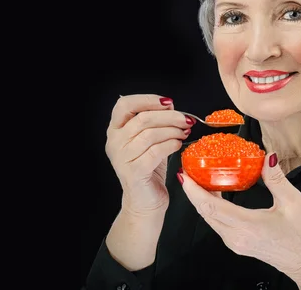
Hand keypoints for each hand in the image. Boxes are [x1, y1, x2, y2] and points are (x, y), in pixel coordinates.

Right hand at [106, 94, 193, 214]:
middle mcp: (114, 142)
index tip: (168, 102)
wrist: (145, 202)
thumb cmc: (148, 169)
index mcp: (115, 130)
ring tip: (184, 132)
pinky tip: (178, 144)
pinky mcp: (134, 171)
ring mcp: (122, 157)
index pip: (125, 104)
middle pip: (142, 118)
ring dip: (172, 130)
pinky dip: (171, 144)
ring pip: (150, 133)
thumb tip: (170, 106)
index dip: (147, 99)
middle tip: (186, 120)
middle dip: (169, 116)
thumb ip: (155, 123)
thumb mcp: (150, 141)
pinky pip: (156, 151)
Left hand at [179, 152, 300, 287]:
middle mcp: (236, 237)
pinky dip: (211, 206)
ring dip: (201, 198)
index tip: (185, 175)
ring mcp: (234, 242)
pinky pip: (216, 223)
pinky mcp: (236, 243)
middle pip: (204, 212)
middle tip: (189, 171)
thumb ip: (276, 179)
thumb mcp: (293, 202)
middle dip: (192, 191)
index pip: (211, 206)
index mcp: (248, 226)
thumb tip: (267, 157)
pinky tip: (215, 193)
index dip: (194, 190)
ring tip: (199, 178)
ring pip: (208, 218)